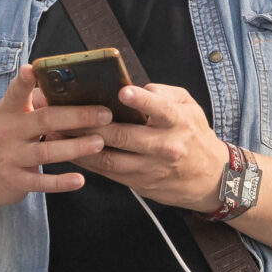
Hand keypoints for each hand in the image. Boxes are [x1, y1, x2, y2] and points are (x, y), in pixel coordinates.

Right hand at [0, 64, 112, 217]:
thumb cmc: (1, 140)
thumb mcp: (8, 118)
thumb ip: (32, 105)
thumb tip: (68, 86)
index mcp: (7, 112)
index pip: (16, 93)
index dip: (24, 81)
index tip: (33, 68)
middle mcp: (8, 132)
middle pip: (44, 120)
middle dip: (76, 116)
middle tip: (104, 113)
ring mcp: (11, 157)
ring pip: (46, 151)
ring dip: (75, 147)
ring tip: (99, 142)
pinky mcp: (16, 181)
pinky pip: (41, 182)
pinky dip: (61, 182)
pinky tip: (80, 180)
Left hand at [74, 82, 230, 210]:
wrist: (212, 179)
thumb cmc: (196, 136)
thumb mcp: (190, 107)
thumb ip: (164, 94)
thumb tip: (138, 87)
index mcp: (178, 122)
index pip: (161, 110)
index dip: (142, 101)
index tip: (123, 92)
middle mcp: (165, 147)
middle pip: (124, 136)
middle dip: (92, 124)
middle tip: (66, 111)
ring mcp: (151, 168)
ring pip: (111, 159)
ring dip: (81, 146)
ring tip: (58, 132)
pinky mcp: (140, 184)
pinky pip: (109, 173)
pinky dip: (88, 162)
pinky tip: (70, 151)